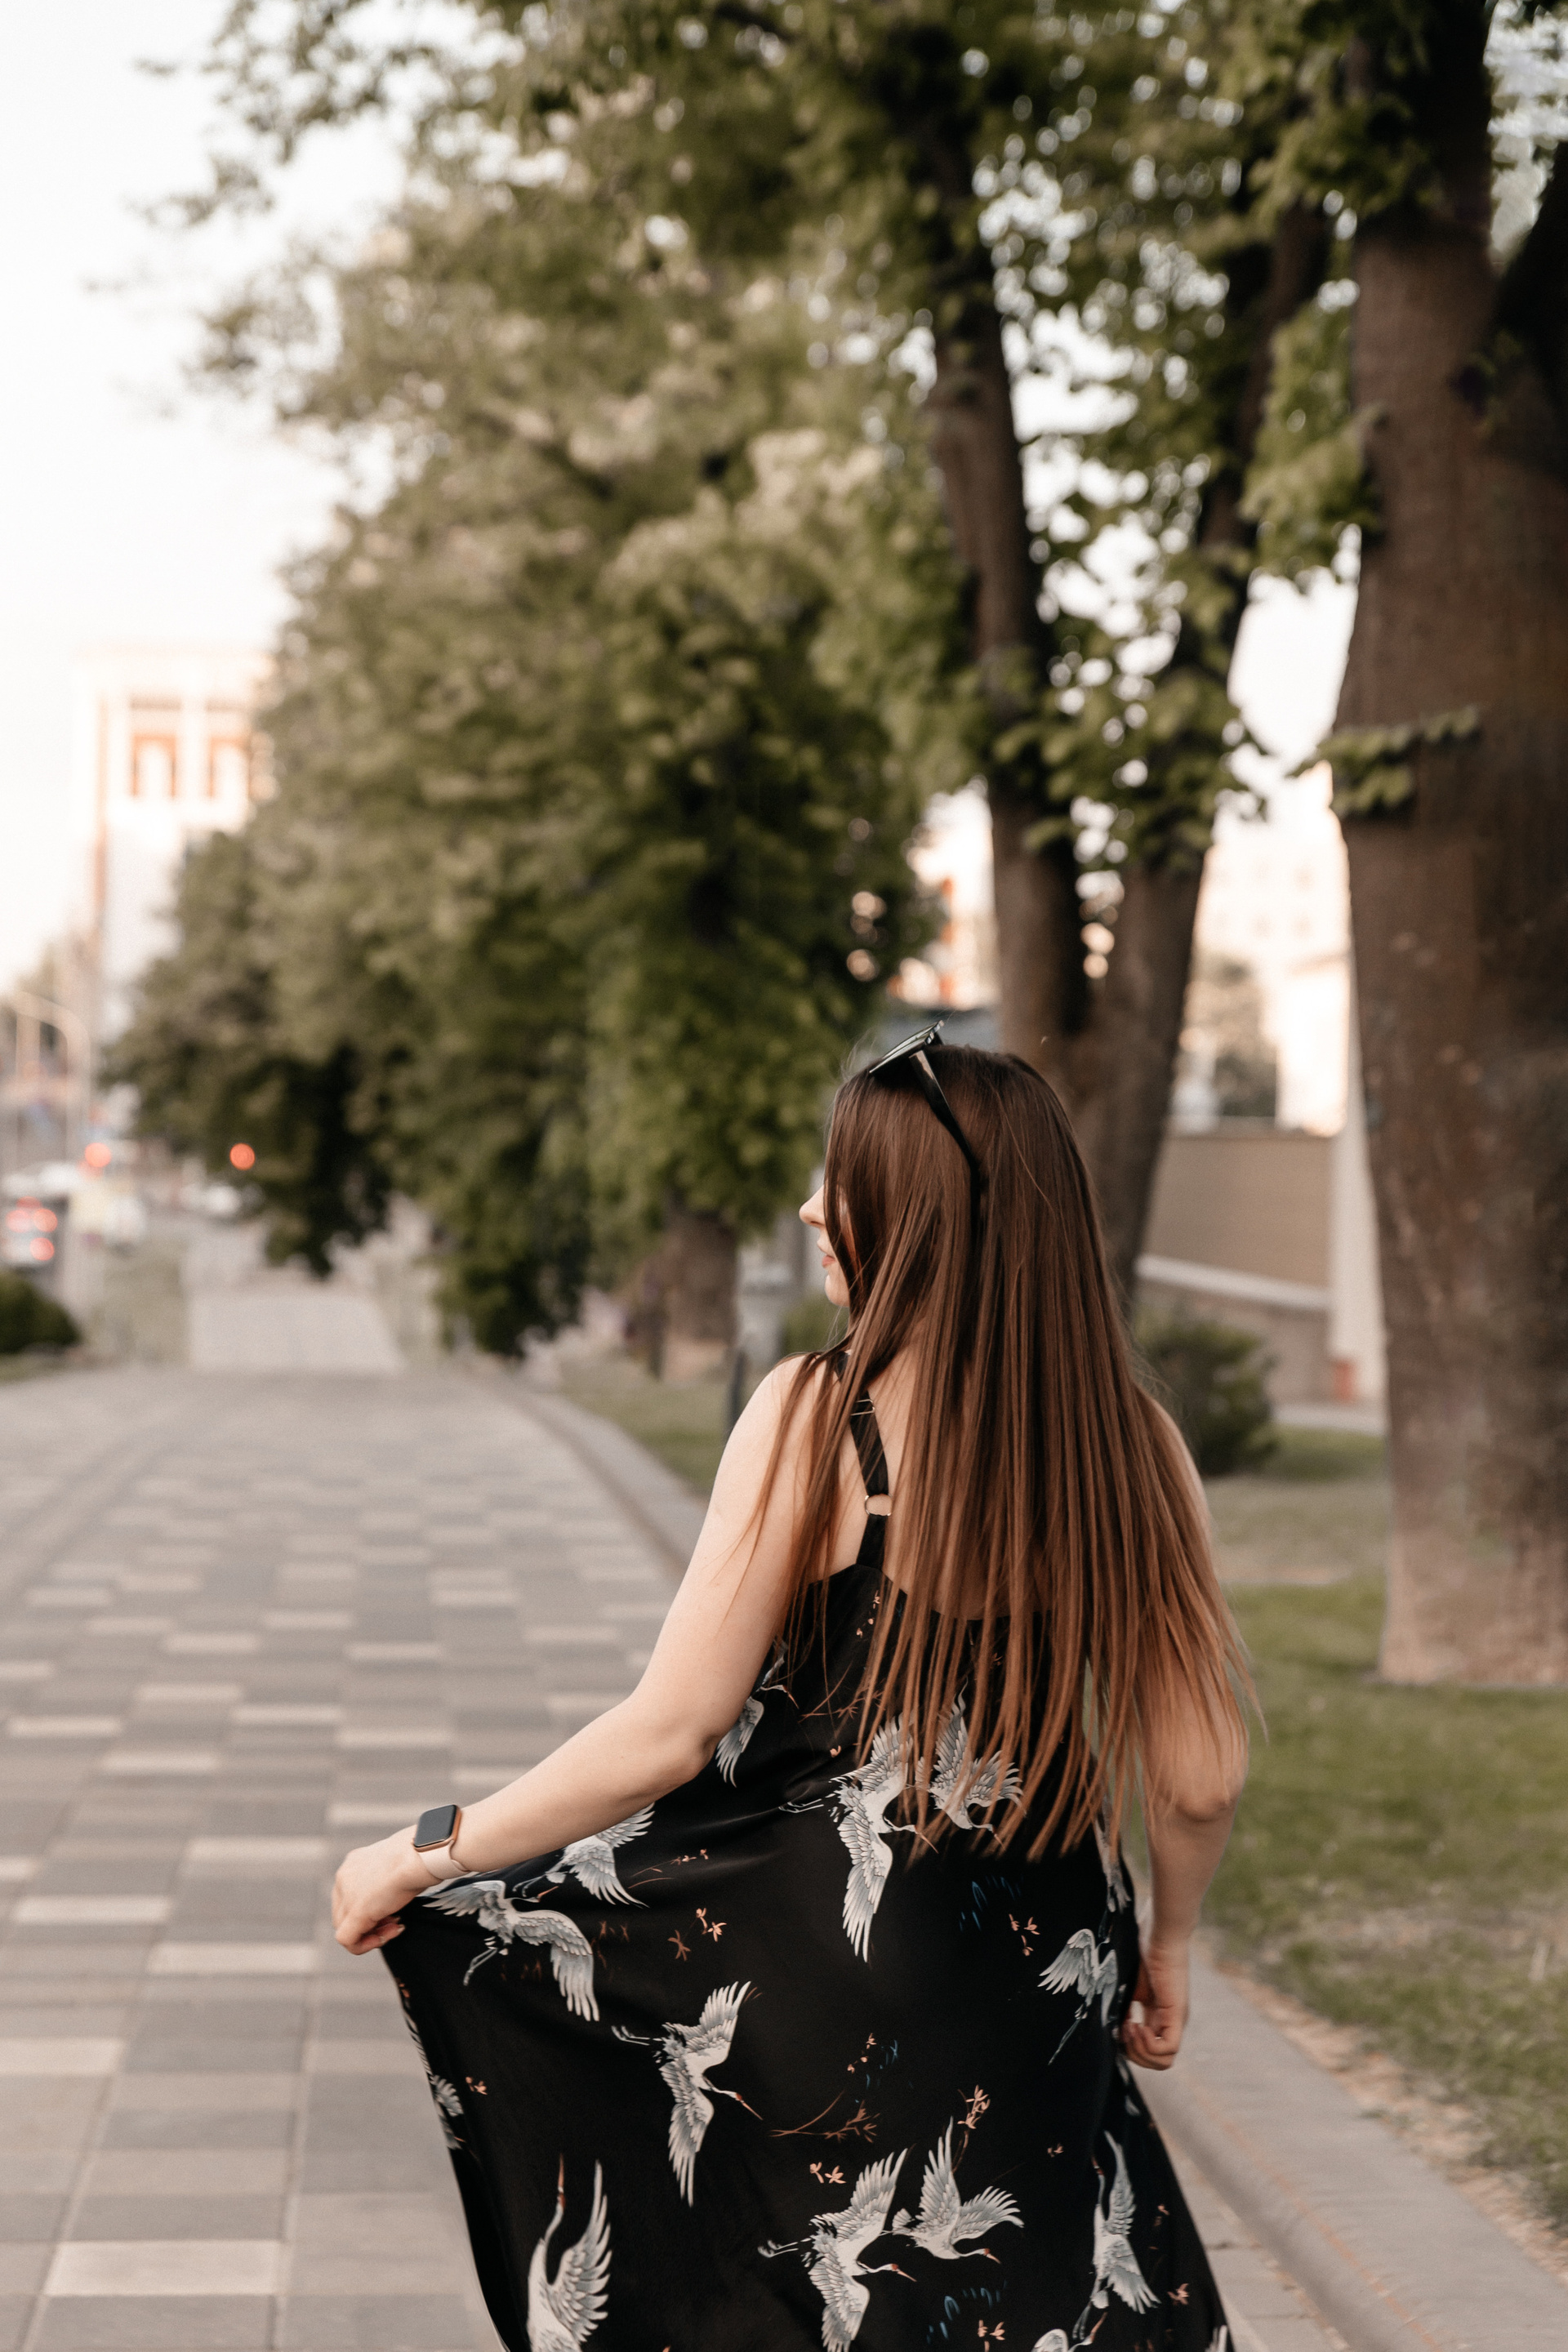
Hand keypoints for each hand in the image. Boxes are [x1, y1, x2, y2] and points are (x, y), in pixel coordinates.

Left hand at [332, 1830, 429, 1955]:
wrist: (418, 1855)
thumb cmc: (416, 1856)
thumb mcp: (395, 1866)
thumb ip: (385, 1880)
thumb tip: (391, 1894)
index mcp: (353, 1864)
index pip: (350, 1896)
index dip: (371, 1909)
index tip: (393, 1910)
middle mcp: (344, 1877)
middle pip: (345, 1913)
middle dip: (371, 1923)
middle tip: (395, 1922)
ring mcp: (347, 1896)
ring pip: (344, 1927)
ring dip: (371, 1934)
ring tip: (395, 1927)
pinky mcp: (355, 1912)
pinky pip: (347, 1940)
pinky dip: (364, 1945)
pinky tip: (385, 1937)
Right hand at [1121, 1935, 1188, 2069]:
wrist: (1159, 1933)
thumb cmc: (1143, 1951)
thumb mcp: (1128, 1987)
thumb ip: (1123, 2008)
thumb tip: (1112, 2029)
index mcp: (1159, 2017)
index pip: (1148, 2052)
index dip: (1129, 2048)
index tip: (1118, 2026)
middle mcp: (1170, 2023)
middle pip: (1157, 2063)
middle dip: (1133, 2054)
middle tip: (1123, 2029)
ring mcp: (1176, 2020)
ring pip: (1164, 2063)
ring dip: (1140, 2052)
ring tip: (1130, 2027)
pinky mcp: (1177, 2014)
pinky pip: (1169, 2049)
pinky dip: (1149, 2045)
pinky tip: (1138, 2025)